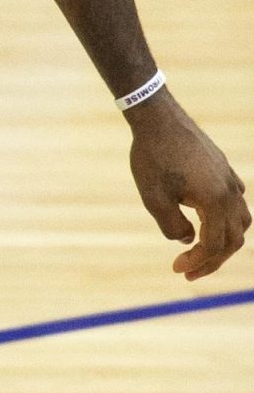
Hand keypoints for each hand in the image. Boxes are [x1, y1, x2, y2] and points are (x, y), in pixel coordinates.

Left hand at [127, 95, 248, 279]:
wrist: (159, 120)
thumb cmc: (152, 157)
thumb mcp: (153, 198)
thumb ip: (172, 226)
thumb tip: (187, 241)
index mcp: (216, 201)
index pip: (215, 244)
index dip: (197, 262)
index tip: (176, 269)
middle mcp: (230, 192)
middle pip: (233, 238)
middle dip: (212, 260)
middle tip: (187, 273)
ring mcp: (230, 180)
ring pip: (240, 221)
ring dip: (222, 242)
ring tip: (200, 255)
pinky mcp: (224, 171)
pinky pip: (235, 203)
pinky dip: (225, 221)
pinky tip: (205, 225)